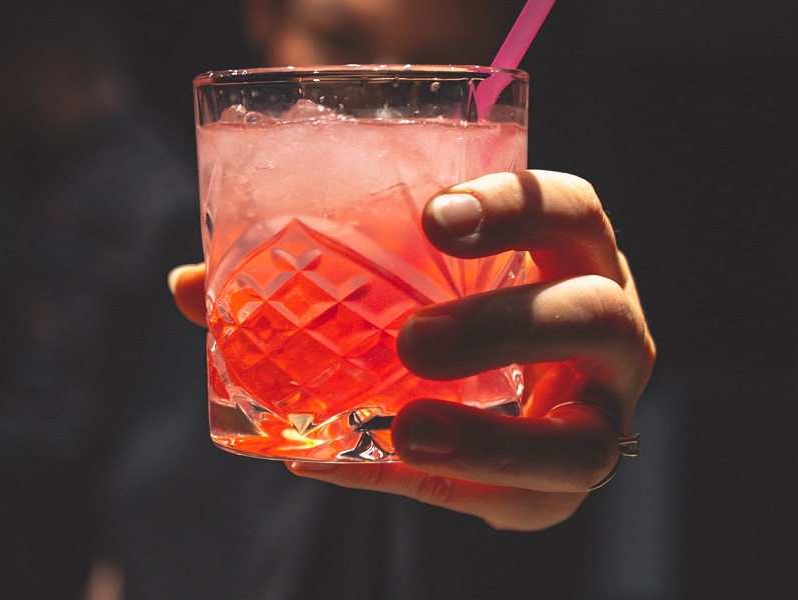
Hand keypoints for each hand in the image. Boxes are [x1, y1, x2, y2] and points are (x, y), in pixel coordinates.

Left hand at [169, 170, 654, 530]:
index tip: (433, 217)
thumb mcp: (405, 282)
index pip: (569, 209)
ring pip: (584, 442)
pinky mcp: (568, 482)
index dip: (514, 207)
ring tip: (406, 433)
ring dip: (491, 443)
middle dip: (503, 327)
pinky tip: (357, 470)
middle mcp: (608, 327)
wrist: (511, 394)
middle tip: (412, 343)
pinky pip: (522, 503)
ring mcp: (601, 412)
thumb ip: (311, 282)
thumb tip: (189, 284)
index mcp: (569, 254)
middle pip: (591, 316)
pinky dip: (438, 491)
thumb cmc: (452, 314)